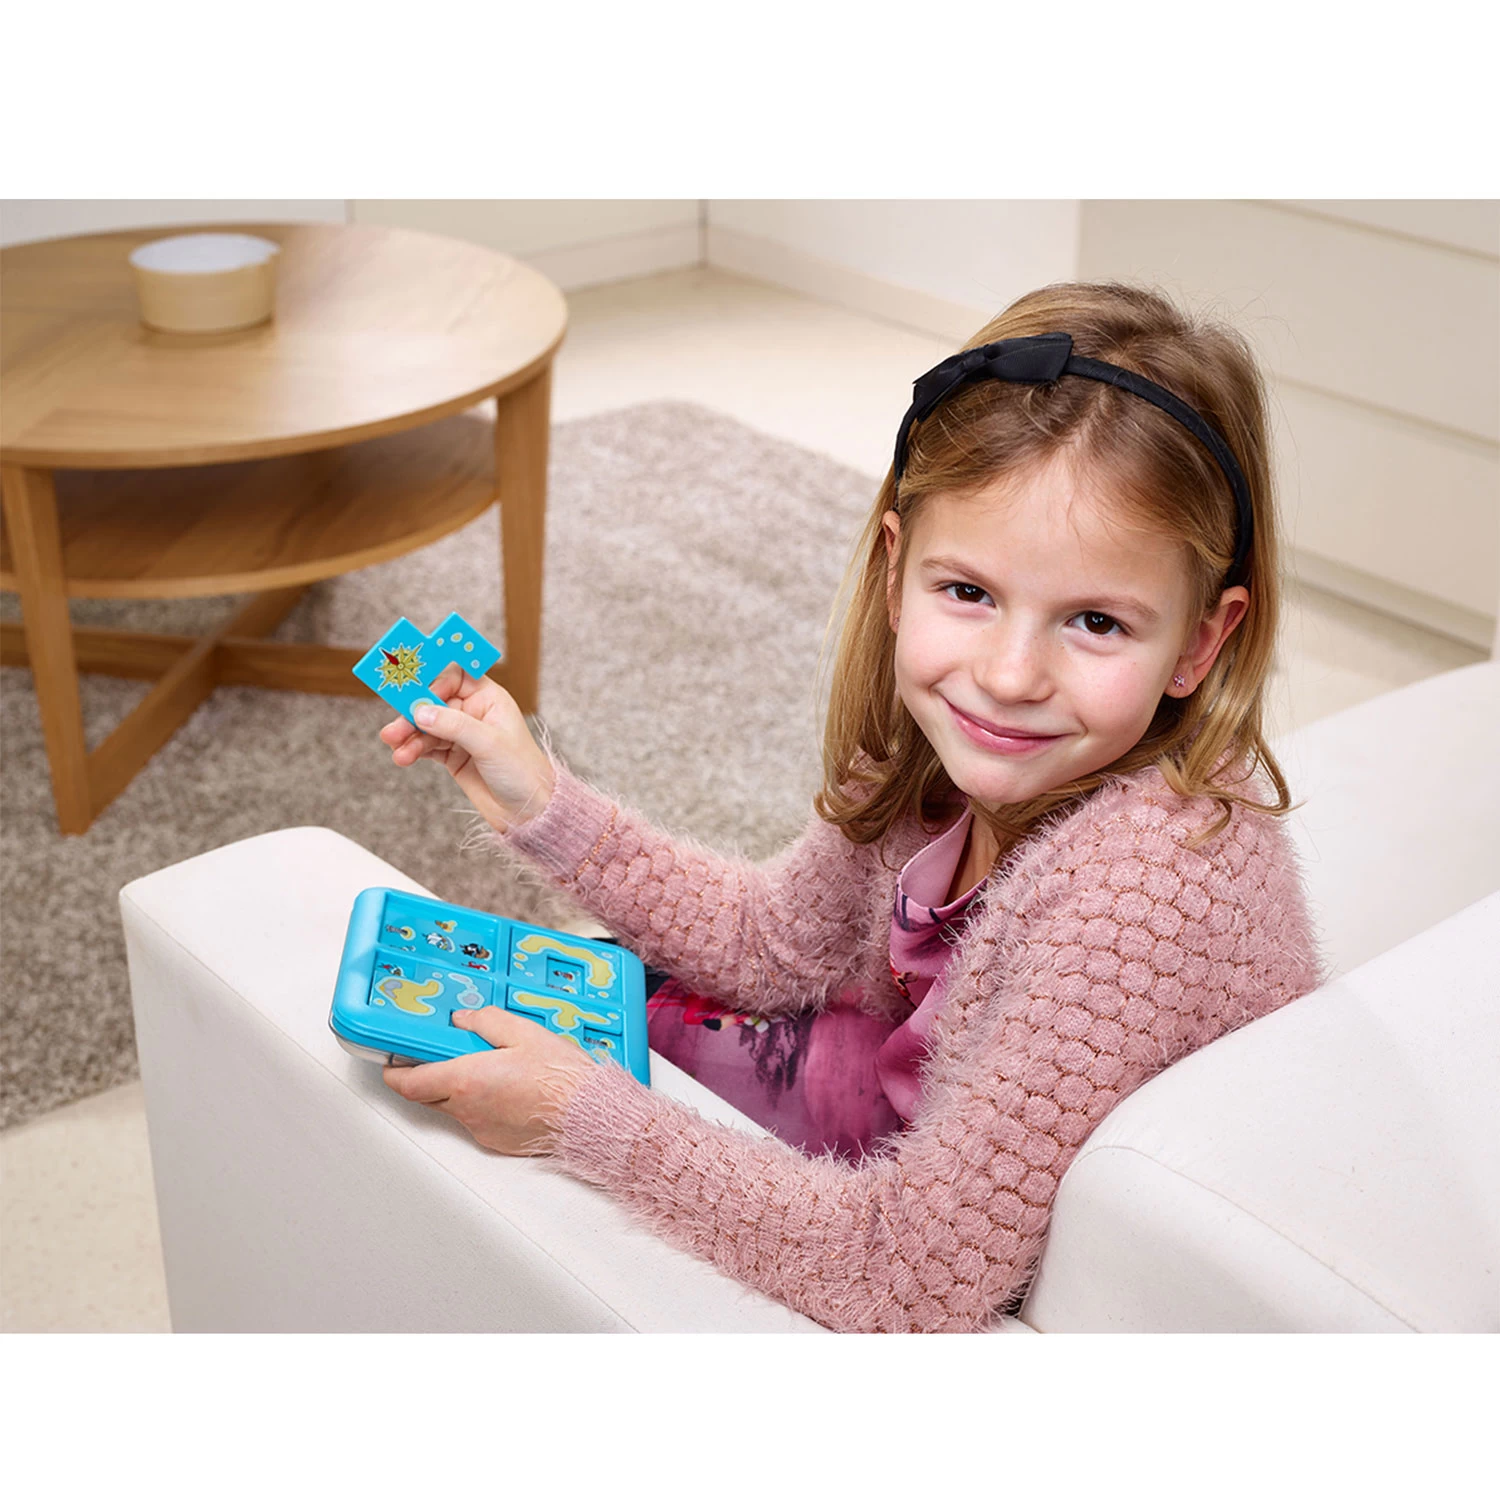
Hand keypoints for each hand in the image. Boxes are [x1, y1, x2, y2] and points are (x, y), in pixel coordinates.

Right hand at [378, 663, 555, 831]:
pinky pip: (427, 747)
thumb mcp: (489, 743)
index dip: (433, 683)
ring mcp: (462, 734)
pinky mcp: (453, 755)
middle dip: (412, 714)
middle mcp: (474, 712)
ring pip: (426, 726)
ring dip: (409, 736)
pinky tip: (403, 757)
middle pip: (434, 702)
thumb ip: (454, 725)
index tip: (413, 694)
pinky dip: (413, 750)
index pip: (454, 677)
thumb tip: (420, 710)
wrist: (528, 811)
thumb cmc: (522, 770)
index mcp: (489, 699)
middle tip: (394, 729)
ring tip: (395, 748)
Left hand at [381, 1007, 597, 1154]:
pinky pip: (477, 1119)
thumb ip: (485, 1021)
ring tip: (491, 1067)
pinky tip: (509, 1089)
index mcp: (466, 1079)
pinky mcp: (495, 1140)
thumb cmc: (561, 1077)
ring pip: (454, 1107)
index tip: (393, 1060)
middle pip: (427, 1095)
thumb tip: (464, 1020)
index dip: (394, 1071)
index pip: (409, 1082)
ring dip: (459, 1088)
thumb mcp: (523, 1032)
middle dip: (428, 1075)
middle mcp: (466, 1109)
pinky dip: (482, 1104)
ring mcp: (480, 1128)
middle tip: (446, 1054)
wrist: (588, 1114)